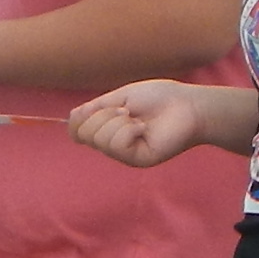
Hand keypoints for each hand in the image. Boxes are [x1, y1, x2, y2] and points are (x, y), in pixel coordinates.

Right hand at [67, 79, 211, 166]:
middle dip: (103, 115)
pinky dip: (129, 129)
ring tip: (137, 119)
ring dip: (118, 121)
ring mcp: (125, 155)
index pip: (77, 132)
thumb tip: (72, 117)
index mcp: (108, 130)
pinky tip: (144, 128)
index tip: (94, 107)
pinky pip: (117, 143)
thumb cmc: (158, 98)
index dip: (78, 119)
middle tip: (127, 110)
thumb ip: (95, 108)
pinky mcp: (137, 159)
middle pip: (84, 134)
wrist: (187, 105)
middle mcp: (114, 145)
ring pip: (100, 138)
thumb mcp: (120, 98)